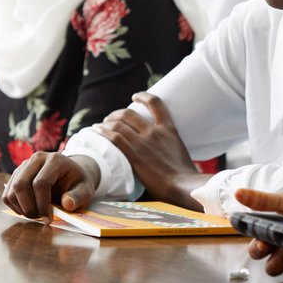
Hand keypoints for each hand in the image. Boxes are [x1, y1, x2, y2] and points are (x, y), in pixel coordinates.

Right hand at [2, 152, 99, 221]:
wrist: (71, 175)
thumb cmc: (77, 184)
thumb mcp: (85, 191)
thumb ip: (78, 197)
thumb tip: (67, 203)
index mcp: (55, 160)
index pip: (40, 182)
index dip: (42, 204)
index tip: (49, 218)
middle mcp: (37, 159)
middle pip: (21, 185)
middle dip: (28, 207)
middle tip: (39, 218)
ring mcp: (24, 165)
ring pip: (11, 190)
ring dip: (21, 208)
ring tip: (36, 214)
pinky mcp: (17, 174)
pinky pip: (7, 194)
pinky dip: (15, 206)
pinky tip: (29, 209)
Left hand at [94, 92, 204, 209]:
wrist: (183, 185)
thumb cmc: (184, 174)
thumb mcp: (179, 150)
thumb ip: (168, 144)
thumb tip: (163, 149)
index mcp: (168, 129)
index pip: (155, 103)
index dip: (143, 97)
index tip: (135, 97)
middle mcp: (154, 132)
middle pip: (129, 114)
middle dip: (116, 114)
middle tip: (110, 119)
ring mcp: (143, 143)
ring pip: (118, 125)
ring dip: (106, 123)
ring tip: (100, 126)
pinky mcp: (134, 155)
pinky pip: (115, 139)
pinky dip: (103, 133)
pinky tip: (97, 132)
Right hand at [233, 188, 282, 278]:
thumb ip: (264, 200)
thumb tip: (238, 192)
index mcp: (270, 236)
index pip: (255, 248)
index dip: (256, 248)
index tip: (261, 244)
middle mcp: (278, 252)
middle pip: (264, 264)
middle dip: (271, 257)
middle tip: (279, 247)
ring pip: (278, 269)